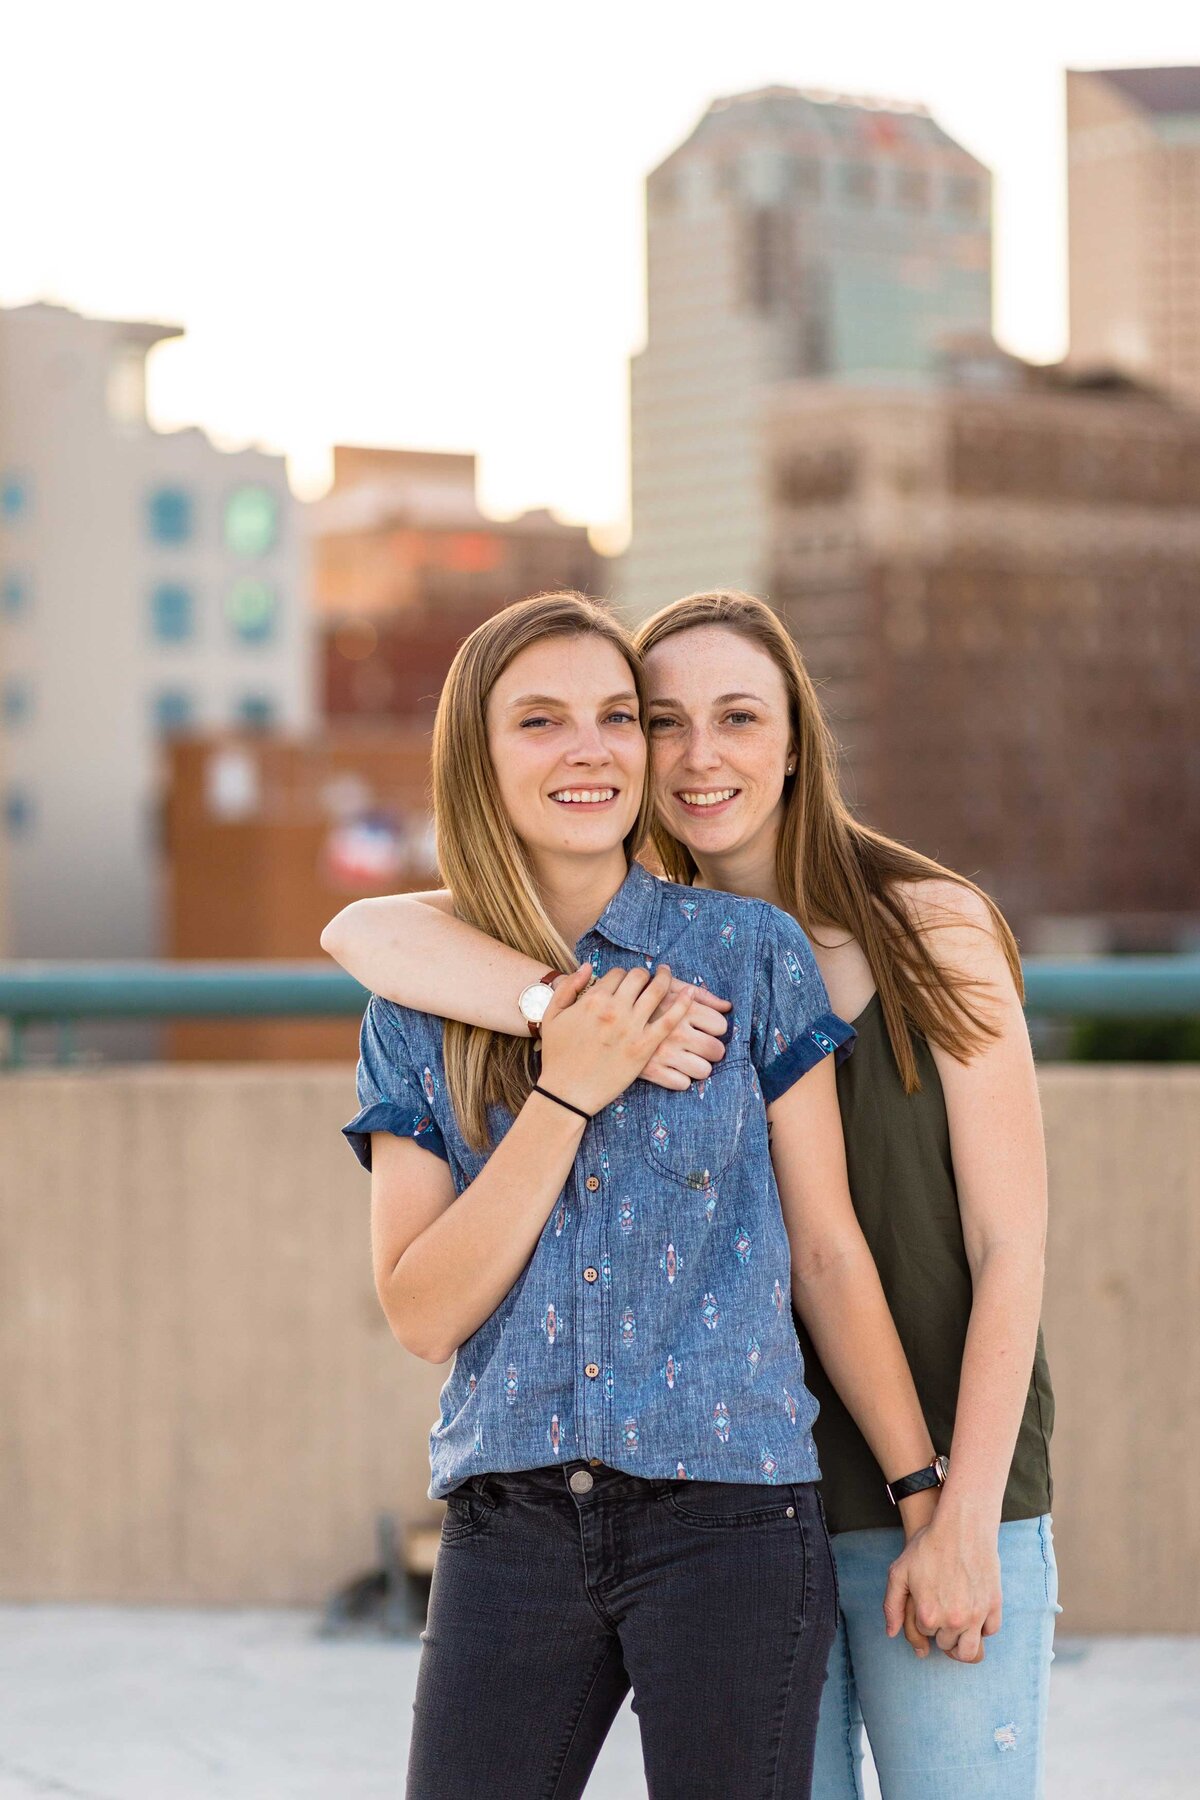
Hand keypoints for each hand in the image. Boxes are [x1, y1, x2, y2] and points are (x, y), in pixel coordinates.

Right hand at [538, 964, 691, 1116]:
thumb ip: (569, 986)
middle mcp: (614, 1008)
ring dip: (666, 980)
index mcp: (593, 999)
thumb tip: (587, 966)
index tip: (626, 982)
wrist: (566, 1093)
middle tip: (650, 978)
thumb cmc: (557, 1056)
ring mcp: (631, 1028)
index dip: (623, 975)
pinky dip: (683, 1004)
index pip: (617, 973)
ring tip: (669, 977)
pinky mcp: (645, 1047)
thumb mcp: (552, 1015)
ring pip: (657, 991)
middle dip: (645, 974)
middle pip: (639, 977)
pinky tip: (690, 995)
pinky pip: (670, 1019)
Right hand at [641, 982, 730, 1089]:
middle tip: (699, 1046)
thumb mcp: (667, 987)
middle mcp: (676, 1031)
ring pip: (703, 1070)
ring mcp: (664, 1053)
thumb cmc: (638, 998)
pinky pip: (682, 1084)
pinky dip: (679, 1079)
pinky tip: (670, 1070)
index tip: (703, 1027)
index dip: (714, 1027)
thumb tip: (727, 1006)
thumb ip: (698, 993)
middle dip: (711, 1049)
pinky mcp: (652, 1072)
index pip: (720, 1025)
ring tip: (686, 1059)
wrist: (600, 1019)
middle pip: (716, 1050)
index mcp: (681, 1008)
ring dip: (698, 1066)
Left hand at [883, 1512, 1001, 1662]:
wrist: (961, 1526)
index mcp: (928, 1615)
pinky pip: (990, 1631)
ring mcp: (976, 1615)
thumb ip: (892, 1605)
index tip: (927, 1602)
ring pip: (970, 1650)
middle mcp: (953, 1620)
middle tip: (942, 1610)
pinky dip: (982, 1627)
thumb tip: (891, 1633)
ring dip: (962, 1642)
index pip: (924, 1635)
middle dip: (942, 1631)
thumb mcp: (899, 1572)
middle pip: (947, 1644)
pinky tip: (974, 1612)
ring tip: (958, 1626)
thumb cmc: (928, 1546)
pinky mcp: (994, 1606)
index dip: (924, 1619)